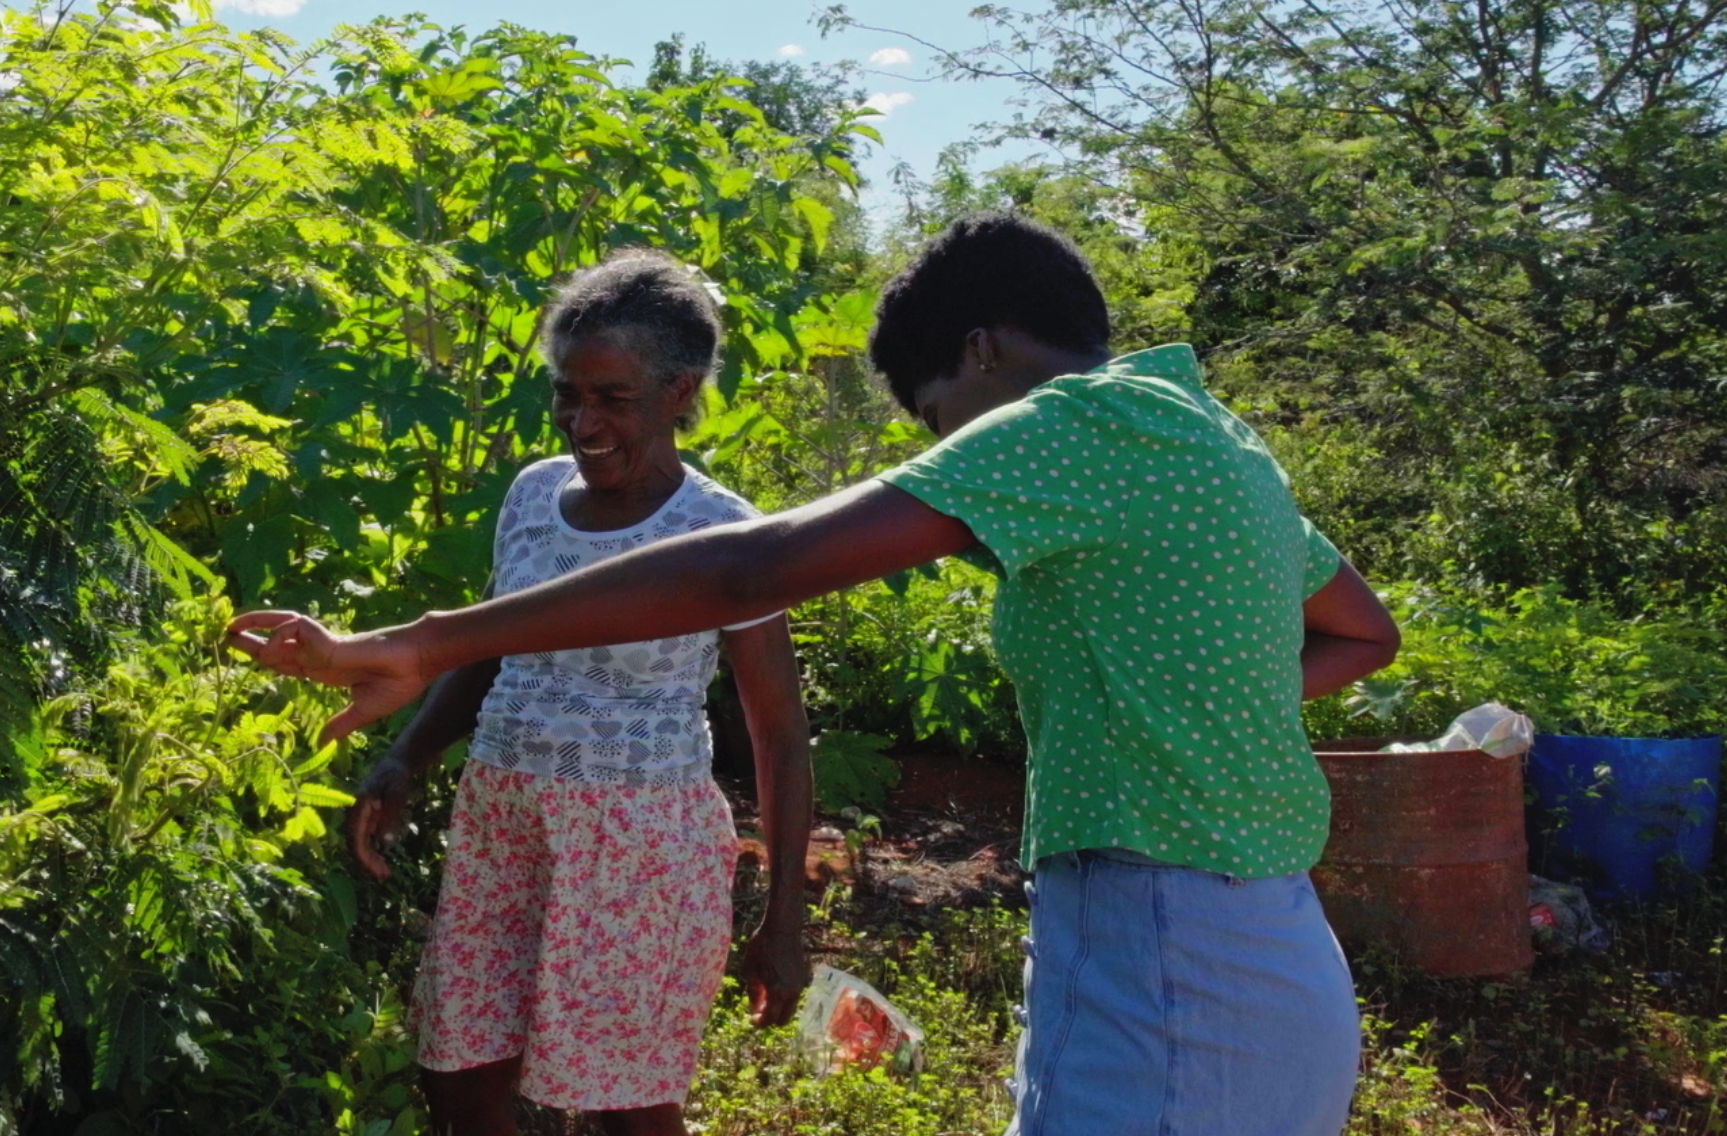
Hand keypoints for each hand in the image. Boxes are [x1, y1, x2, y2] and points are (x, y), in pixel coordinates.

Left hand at [225, 611, 431, 742]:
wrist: (418, 663)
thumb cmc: (399, 682)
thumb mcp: (364, 711)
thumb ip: (341, 724)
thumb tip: (322, 744)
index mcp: (326, 670)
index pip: (289, 662)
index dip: (268, 658)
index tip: (249, 655)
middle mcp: (321, 655)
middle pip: (279, 644)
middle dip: (252, 639)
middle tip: (227, 635)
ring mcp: (323, 645)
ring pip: (283, 629)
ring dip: (257, 626)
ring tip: (232, 627)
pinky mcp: (328, 640)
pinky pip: (295, 630)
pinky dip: (280, 635)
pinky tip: (274, 646)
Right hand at [348, 754, 414, 880]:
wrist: (395, 765)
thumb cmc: (397, 777)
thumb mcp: (398, 794)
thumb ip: (391, 816)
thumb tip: (384, 842)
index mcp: (358, 808)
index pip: (355, 838)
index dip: (362, 857)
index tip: (375, 870)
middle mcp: (354, 815)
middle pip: (355, 844)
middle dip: (367, 863)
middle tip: (384, 876)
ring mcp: (359, 819)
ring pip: (359, 845)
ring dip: (369, 860)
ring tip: (385, 874)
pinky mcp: (366, 821)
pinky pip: (365, 841)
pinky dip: (372, 853)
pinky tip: (382, 863)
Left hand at [741, 921, 809, 1027]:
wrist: (783, 926)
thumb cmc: (762, 945)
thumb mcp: (750, 968)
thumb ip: (752, 991)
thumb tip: (755, 1006)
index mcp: (778, 991)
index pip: (769, 1019)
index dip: (759, 1023)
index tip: (751, 1018)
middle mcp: (792, 992)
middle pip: (783, 1020)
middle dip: (770, 1018)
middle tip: (758, 1009)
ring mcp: (800, 984)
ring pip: (790, 1007)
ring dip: (778, 1007)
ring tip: (765, 992)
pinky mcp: (804, 976)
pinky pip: (794, 994)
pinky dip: (784, 996)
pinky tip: (774, 982)